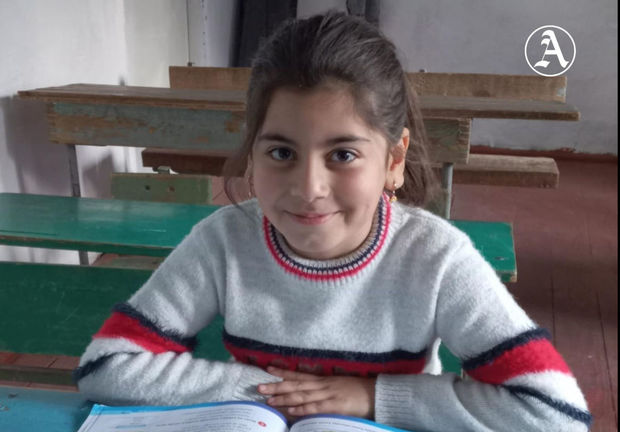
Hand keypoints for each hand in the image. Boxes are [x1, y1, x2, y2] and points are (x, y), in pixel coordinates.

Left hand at [258, 366, 375, 418]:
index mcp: (323, 380)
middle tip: (258, 387)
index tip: (267, 369)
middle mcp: (323, 385)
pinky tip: (290, 410)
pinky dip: (302, 408)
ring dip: (283, 398)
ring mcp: (328, 394)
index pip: (299, 374)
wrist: (377, 393)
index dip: (283, 372)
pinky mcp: (334, 405)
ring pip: (301, 395)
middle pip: (295, 385)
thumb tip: (310, 392)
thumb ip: (325, 388)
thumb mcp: (339, 385)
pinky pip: (315, 407)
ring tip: (268, 400)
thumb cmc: (359, 391)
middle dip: (276, 386)